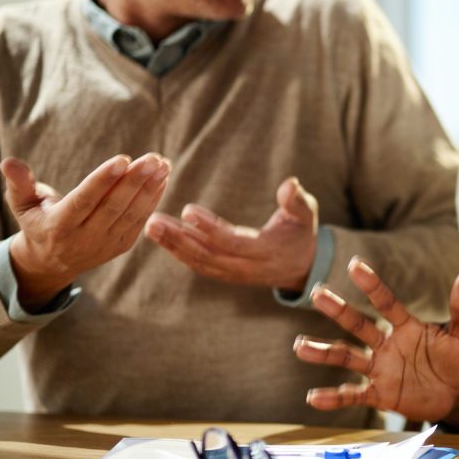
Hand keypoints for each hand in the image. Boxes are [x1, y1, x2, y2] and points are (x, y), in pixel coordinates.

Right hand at [3, 153, 170, 309]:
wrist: (51, 261)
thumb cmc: (36, 221)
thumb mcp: (22, 205)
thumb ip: (19, 183)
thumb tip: (8, 162)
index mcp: (58, 227)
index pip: (85, 201)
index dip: (103, 180)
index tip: (123, 159)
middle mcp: (84, 239)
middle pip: (113, 207)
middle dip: (135, 182)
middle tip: (152, 159)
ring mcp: (106, 245)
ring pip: (131, 214)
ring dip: (150, 188)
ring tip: (163, 164)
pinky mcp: (121, 245)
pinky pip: (140, 220)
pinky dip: (153, 198)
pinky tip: (163, 178)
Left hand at [145, 176, 318, 292]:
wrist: (302, 266)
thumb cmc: (302, 233)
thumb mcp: (307, 214)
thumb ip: (297, 201)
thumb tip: (289, 184)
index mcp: (265, 252)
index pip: (232, 242)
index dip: (210, 228)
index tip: (187, 210)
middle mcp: (247, 268)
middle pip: (208, 256)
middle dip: (179, 239)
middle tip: (154, 221)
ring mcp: (235, 274)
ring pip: (199, 262)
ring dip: (173, 246)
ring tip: (151, 226)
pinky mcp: (226, 274)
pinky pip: (199, 264)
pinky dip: (179, 252)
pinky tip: (163, 237)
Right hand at [295, 258, 458, 421]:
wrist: (456, 395)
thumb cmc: (458, 361)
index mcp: (407, 327)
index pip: (386, 302)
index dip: (371, 285)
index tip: (354, 265)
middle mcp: (388, 344)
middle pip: (358, 325)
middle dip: (339, 311)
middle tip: (317, 293)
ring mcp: (381, 369)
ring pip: (348, 357)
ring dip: (324, 352)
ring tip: (299, 346)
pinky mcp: (380, 394)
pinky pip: (354, 395)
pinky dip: (335, 397)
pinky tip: (313, 397)